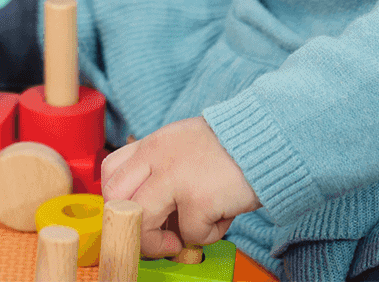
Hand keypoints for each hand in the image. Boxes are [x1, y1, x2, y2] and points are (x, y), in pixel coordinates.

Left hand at [101, 117, 260, 258]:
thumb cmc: (230, 148)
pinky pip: (191, 233)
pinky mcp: (199, 198)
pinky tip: (223, 215)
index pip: (110, 172)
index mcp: (152, 145)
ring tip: (182, 238)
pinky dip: (209, 234)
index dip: (117, 200)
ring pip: (141, 222)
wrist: (268, 136)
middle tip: (153, 235)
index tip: (136, 216)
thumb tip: (155, 214)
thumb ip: (163, 170)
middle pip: (115, 199)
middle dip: (129, 226)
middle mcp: (157, 158)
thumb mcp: (184, 146)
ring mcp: (175, 177)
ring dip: (158, 242)